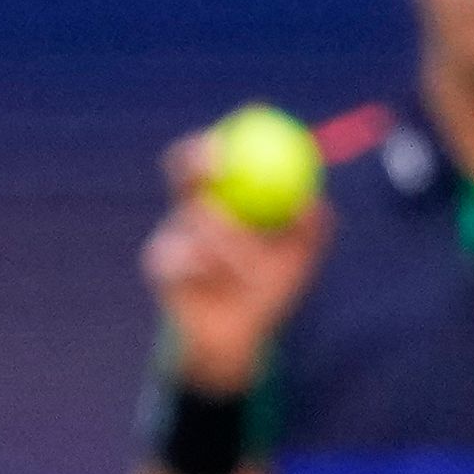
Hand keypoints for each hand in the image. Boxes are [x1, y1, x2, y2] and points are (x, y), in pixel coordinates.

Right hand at [142, 128, 332, 393]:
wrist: (237, 340)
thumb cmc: (268, 291)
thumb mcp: (298, 258)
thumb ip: (311, 227)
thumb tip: (315, 198)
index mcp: (221, 201)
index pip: (214, 158)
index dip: (223, 138)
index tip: (241, 132)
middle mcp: (189, 212)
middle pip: (182, 171)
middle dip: (196, 159)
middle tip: (221, 162)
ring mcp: (170, 234)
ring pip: (199, 220)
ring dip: (234, 246)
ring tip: (250, 275)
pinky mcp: (158, 263)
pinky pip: (188, 255)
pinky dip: (214, 270)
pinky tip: (220, 287)